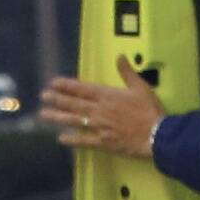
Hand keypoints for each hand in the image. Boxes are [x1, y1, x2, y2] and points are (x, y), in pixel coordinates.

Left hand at [42, 76, 167, 159]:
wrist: (157, 135)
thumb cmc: (150, 110)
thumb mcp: (140, 87)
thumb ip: (127, 72)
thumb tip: (120, 56)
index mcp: (108, 95)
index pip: (82, 89)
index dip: (66, 85)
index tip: (53, 82)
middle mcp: (99, 110)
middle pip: (74, 104)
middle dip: (57, 99)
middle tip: (43, 96)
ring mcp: (99, 127)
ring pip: (74, 120)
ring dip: (58, 117)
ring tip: (43, 115)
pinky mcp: (103, 142)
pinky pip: (84, 141)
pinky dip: (72, 140)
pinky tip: (60, 138)